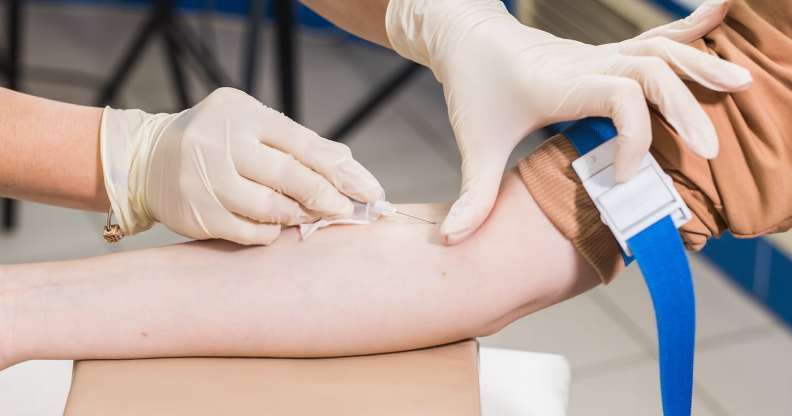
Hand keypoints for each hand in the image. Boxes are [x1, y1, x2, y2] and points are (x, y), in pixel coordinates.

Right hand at [100, 88, 383, 244]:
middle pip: (289, 176)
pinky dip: (270, 233)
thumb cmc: (217, 138)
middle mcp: (222, 143)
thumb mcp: (252, 123)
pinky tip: (276, 226)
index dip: (340, 170)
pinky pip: (248, 232)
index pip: (303, 144)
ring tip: (309, 215)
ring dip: (298, 215)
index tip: (369, 190)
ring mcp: (205, 180)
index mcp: (243, 114)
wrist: (148, 159)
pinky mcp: (196, 214)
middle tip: (346, 211)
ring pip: (270, 209)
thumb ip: (296, 141)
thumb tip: (346, 161)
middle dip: (326, 197)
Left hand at [386, 0, 751, 243]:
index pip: (620, 95)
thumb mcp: (473, 142)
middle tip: (712, 151)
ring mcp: (597, 55)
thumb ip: (472, 194)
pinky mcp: (602, 54)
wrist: (468, 37)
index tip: (624, 178)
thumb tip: (451, 244)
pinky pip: (652, 40)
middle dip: (686, 108)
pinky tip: (720, 15)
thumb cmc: (474, 88)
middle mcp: (585, 64)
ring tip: (743, 83)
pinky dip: (688, 32)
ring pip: (659, 50)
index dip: (634, 136)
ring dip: (699, 65)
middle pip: (651, 73)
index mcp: (559, 85)